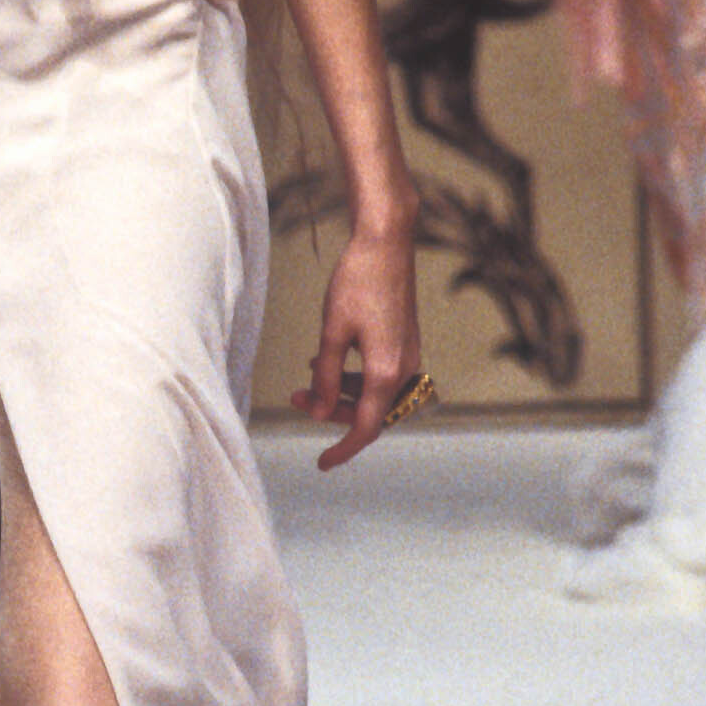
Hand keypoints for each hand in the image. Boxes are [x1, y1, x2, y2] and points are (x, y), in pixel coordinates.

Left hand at [289, 216, 421, 471]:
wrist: (386, 242)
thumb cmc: (357, 281)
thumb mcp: (332, 332)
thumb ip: (326, 377)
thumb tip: (319, 413)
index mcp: (387, 371)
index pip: (365, 427)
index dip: (342, 449)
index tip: (322, 463)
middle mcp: (405, 368)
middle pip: (370, 413)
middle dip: (333, 412)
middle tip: (297, 400)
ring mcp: (408, 355)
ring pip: (375, 395)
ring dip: (341, 394)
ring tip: (306, 382)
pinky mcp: (405, 342)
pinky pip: (381, 376)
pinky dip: (355, 377)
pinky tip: (327, 362)